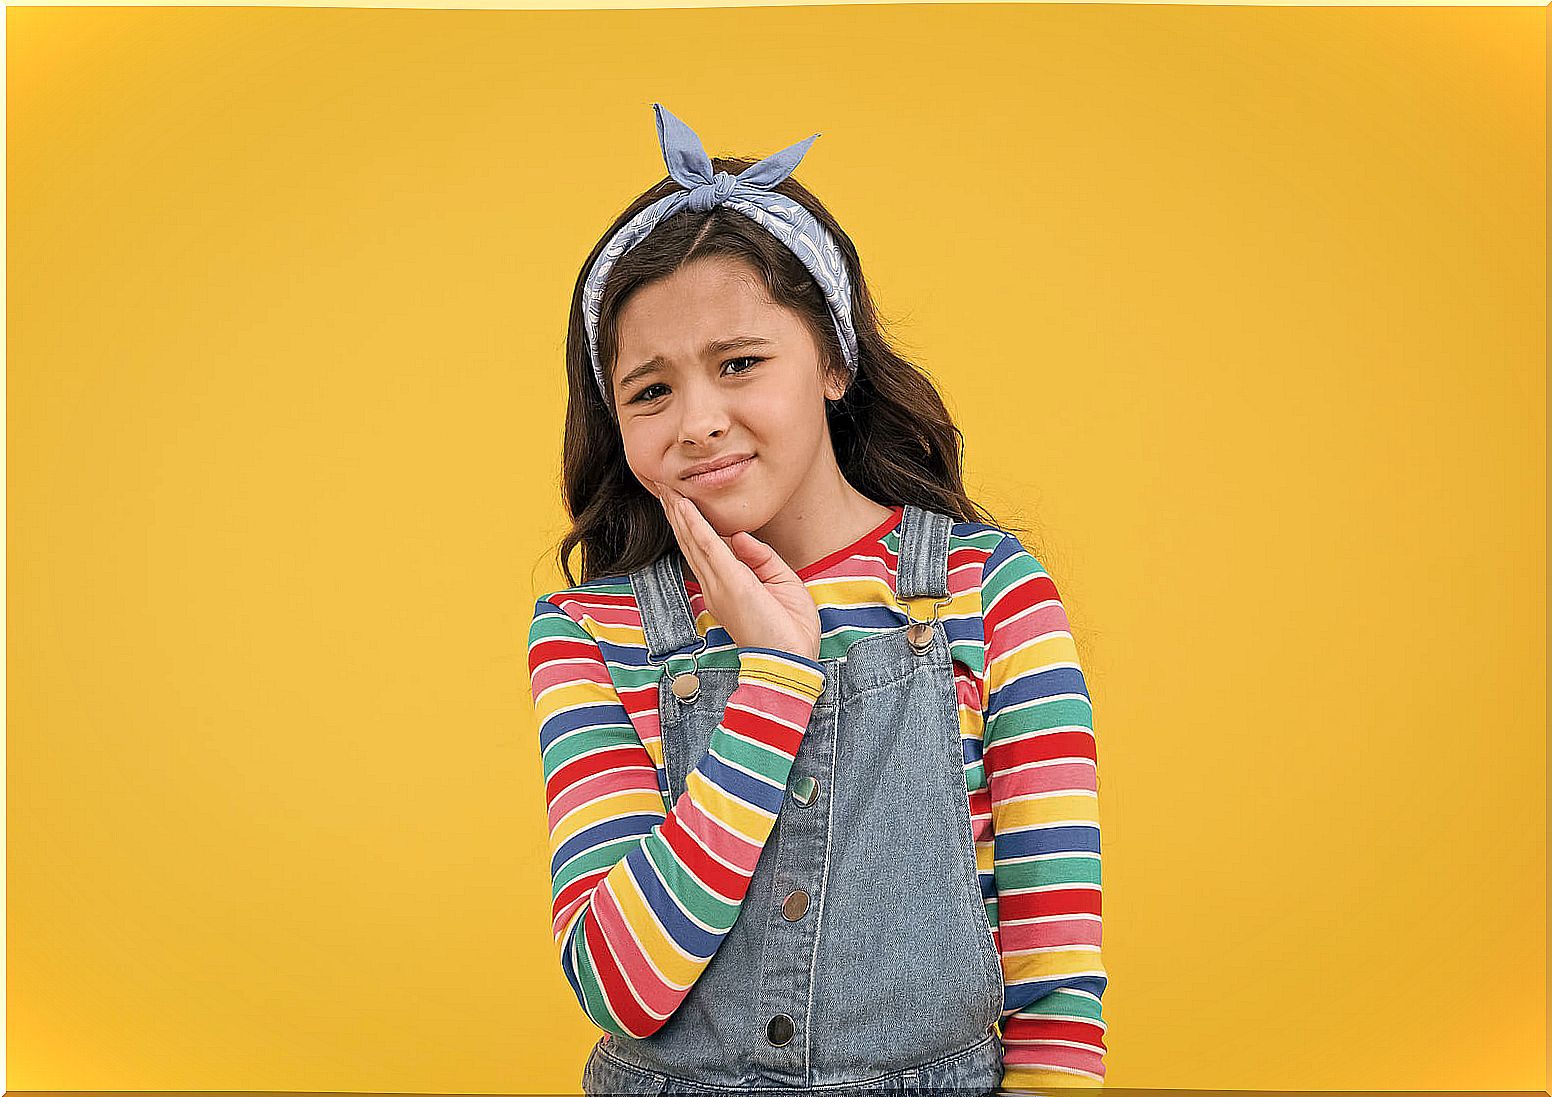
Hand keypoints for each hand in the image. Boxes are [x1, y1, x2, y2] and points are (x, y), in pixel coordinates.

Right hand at [647, 479, 820, 662]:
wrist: (791, 661)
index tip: (679, 502)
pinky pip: (707, 546)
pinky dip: (694, 524)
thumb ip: (760, 557)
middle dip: (676, 513)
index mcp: (726, 588)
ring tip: (666, 488)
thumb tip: (739, 536)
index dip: (690, 524)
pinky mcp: (730, 583)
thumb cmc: (789, 630)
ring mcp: (719, 584)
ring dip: (678, 512)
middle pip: (690, 541)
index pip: (703, 550)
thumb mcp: (781, 582)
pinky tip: (682, 506)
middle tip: (663, 486)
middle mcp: (715, 585)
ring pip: (692, 540)